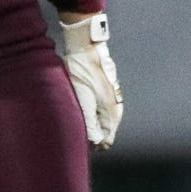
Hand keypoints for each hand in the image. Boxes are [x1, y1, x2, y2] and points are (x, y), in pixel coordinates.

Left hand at [59, 11, 122, 148]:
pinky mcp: (104, 92)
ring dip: (90, 124)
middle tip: (75, 133)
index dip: (94, 145)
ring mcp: (111, 99)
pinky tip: (79, 109)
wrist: (87, 47)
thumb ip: (89, 123)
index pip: (107, 140)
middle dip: (92, 136)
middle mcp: (115, 107)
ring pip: (102, 121)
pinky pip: (99, 111)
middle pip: (105, 131)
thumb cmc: (83, 72)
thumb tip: (95, 142)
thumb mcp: (84, 100)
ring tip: (75, 121)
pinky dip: (90, 114)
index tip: (80, 143)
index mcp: (113, 112)